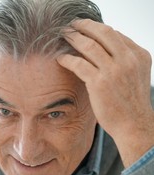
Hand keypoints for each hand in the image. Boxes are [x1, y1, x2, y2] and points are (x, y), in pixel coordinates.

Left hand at [57, 19, 153, 167]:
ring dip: (73, 38)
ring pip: (89, 45)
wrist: (133, 125)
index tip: (85, 29)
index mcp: (139, 55)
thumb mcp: (133, 76)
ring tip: (64, 36)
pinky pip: (78, 63)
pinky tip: (60, 58)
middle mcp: (128, 59)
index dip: (98, 30)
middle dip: (85, 26)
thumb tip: (103, 52)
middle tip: (72, 25)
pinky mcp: (99, 82)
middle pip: (103, 33)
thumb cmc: (130, 104)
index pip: (116, 35)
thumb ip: (122, 62)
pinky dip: (67, 58)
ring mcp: (114, 70)